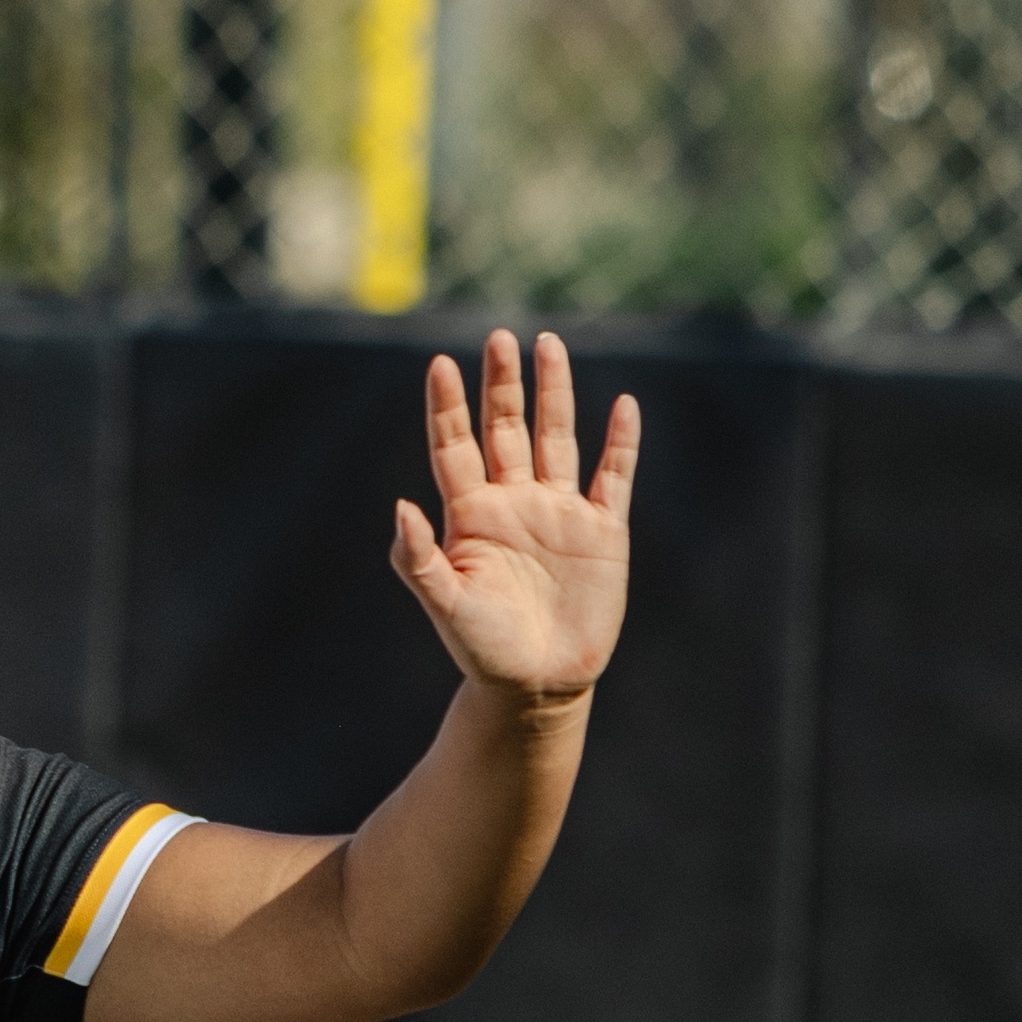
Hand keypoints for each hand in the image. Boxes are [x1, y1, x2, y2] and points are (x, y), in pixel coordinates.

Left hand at [390, 330, 635, 710]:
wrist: (539, 683)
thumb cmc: (484, 648)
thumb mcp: (446, 606)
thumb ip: (420, 558)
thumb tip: (400, 506)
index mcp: (471, 514)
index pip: (455, 446)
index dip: (448, 406)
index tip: (440, 363)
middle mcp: (513, 502)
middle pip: (506, 428)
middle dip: (503, 384)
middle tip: (500, 337)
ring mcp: (558, 512)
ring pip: (557, 438)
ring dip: (554, 394)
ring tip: (548, 344)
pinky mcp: (601, 530)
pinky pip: (612, 476)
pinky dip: (620, 443)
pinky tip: (622, 406)